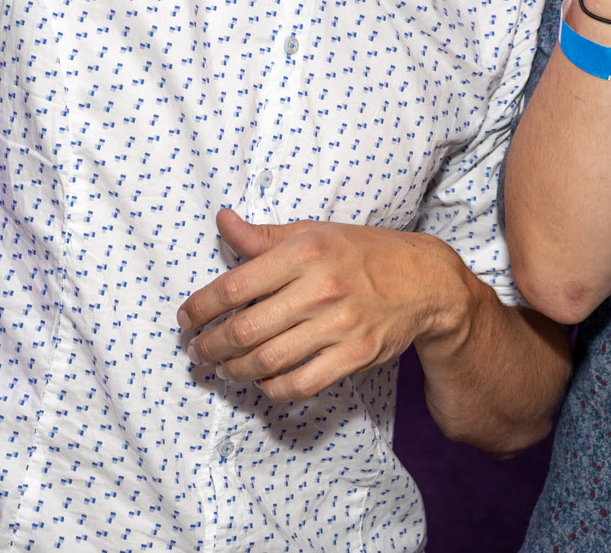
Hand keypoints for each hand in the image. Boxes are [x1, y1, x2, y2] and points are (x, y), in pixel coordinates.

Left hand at [178, 209, 475, 400]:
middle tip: (196, 351)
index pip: (235, 285)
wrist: (424, 281)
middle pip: (246, 329)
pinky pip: (302, 383)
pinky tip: (261, 382)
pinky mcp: (356, 355)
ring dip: (235, 370)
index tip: (186, 319)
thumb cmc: (363, 253)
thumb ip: (265, 236)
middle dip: (211, 346)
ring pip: (269, 361)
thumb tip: (223, 221)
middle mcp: (321, 288)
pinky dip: (273, 388)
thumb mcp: (315, 233)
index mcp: (305, 251)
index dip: (201, 308)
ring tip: (222, 368)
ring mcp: (340, 324)